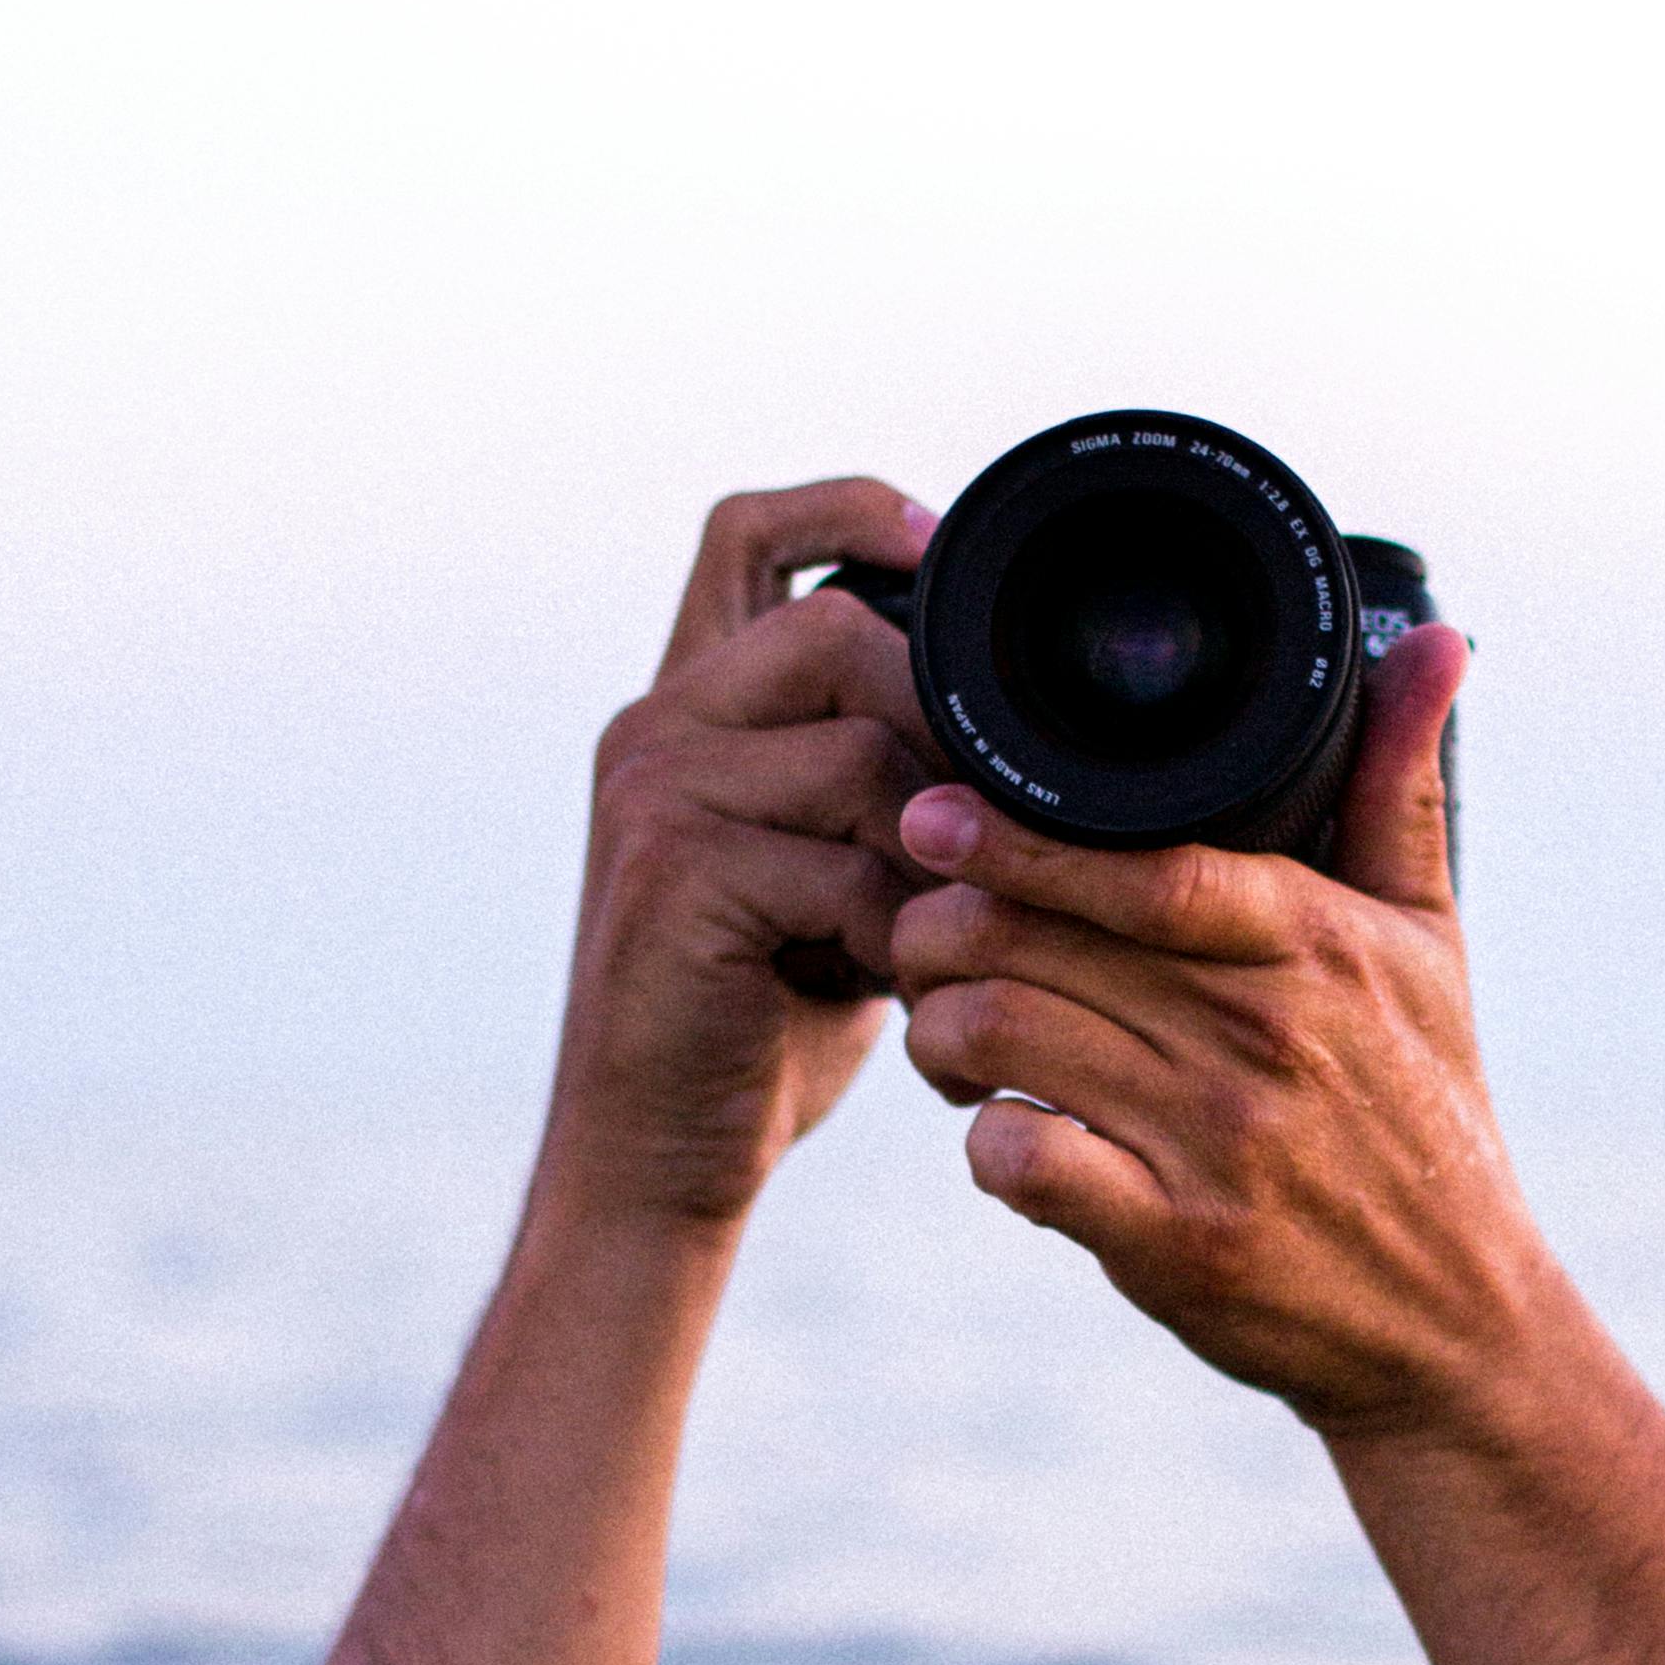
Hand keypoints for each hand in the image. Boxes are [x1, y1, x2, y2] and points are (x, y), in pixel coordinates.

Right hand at [544, 476, 939, 1232]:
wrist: (654, 1155)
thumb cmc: (756, 1026)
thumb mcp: (831, 881)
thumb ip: (879, 795)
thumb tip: (1010, 750)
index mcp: (686, 710)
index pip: (748, 537)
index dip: (850, 509)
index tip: (940, 541)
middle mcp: (655, 728)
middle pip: (833, 627)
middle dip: (940, 716)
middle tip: (991, 826)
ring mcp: (656, 791)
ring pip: (858, 745)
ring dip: (938, 844)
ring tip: (946, 932)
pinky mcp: (676, 869)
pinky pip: (844, 861)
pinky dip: (900, 929)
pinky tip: (902, 989)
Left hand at [887, 626, 1558, 1439]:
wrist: (1456, 1324)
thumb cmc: (1426, 1113)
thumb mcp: (1431, 946)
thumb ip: (1400, 789)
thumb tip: (1433, 636)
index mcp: (1316, 944)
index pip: (1145, 865)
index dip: (1020, 836)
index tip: (932, 809)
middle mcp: (1264, 1036)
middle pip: (1040, 942)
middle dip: (942, 929)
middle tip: (916, 933)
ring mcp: (1216, 1144)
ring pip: (1006, 1040)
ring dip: (942, 1031)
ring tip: (945, 1029)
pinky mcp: (1175, 1245)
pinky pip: (1025, 1164)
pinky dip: (985, 1142)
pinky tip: (997, 1129)